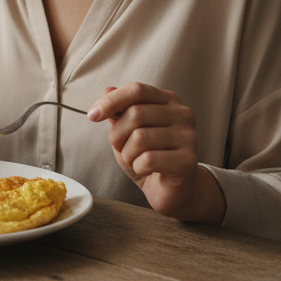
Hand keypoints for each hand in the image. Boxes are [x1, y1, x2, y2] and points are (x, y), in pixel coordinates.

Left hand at [88, 83, 225, 224]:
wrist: (172, 190)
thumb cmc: (149, 157)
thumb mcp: (128, 132)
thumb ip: (119, 110)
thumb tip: (107, 90)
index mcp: (168, 100)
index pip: (137, 90)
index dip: (111, 101)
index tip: (92, 115)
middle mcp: (182, 114)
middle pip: (135, 114)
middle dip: (118, 135)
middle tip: (122, 148)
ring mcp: (188, 137)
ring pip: (140, 138)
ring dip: (128, 154)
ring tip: (136, 160)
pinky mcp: (188, 161)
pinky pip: (148, 159)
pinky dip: (138, 167)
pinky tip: (146, 170)